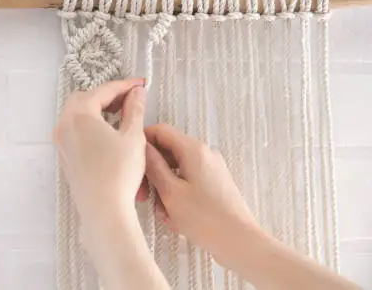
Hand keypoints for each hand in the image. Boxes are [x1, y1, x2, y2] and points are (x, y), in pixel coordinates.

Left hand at [53, 78, 146, 222]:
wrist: (103, 209)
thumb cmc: (119, 172)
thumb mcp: (133, 137)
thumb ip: (135, 110)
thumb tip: (137, 93)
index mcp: (80, 114)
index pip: (103, 91)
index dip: (124, 85)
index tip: (141, 84)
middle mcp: (64, 124)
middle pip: (85, 98)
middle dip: (107, 96)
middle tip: (129, 99)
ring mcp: (61, 140)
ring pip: (77, 114)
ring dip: (97, 109)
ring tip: (121, 115)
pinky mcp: (64, 155)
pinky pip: (75, 130)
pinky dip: (90, 124)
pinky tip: (108, 133)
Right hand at [140, 124, 257, 263]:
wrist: (239, 241)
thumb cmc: (205, 218)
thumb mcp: (170, 192)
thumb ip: (153, 166)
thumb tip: (142, 148)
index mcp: (194, 150)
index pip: (161, 131)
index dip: (143, 142)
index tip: (132, 162)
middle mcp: (204, 154)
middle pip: (168, 152)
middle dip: (153, 172)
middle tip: (143, 196)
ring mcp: (211, 168)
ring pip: (177, 169)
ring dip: (164, 188)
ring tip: (164, 213)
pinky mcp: (215, 183)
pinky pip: (188, 181)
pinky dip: (178, 194)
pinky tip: (176, 217)